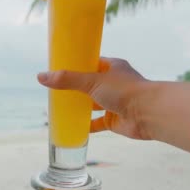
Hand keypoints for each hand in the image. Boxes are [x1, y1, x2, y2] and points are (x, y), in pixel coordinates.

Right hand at [37, 57, 151, 139]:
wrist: (148, 114)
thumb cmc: (125, 91)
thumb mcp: (92, 81)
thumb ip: (68, 80)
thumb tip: (41, 77)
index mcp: (112, 67)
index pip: (92, 62)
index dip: (78, 64)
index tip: (61, 67)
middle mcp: (114, 83)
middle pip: (91, 84)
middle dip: (76, 87)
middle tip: (57, 89)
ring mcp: (115, 102)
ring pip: (94, 103)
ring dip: (81, 105)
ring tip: (61, 106)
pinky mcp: (115, 120)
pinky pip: (97, 122)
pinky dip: (86, 125)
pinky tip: (73, 127)